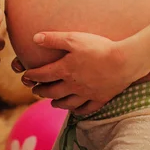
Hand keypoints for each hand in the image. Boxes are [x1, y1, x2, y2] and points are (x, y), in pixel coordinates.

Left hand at [17, 31, 138, 114]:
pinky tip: (76, 110)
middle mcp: (73, 85)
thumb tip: (34, 38)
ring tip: (52, 102)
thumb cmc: (99, 47)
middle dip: (41, 91)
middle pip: (52, 92)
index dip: (31, 76)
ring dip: (57, 103)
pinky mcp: (101, 98)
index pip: (42, 75)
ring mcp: (87, 94)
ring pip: (67, 103)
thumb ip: (53, 39)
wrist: (125, 61)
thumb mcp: (74, 38)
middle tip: (35, 90)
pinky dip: (79, 111)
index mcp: (64, 70)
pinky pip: (87, 109)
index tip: (25, 76)